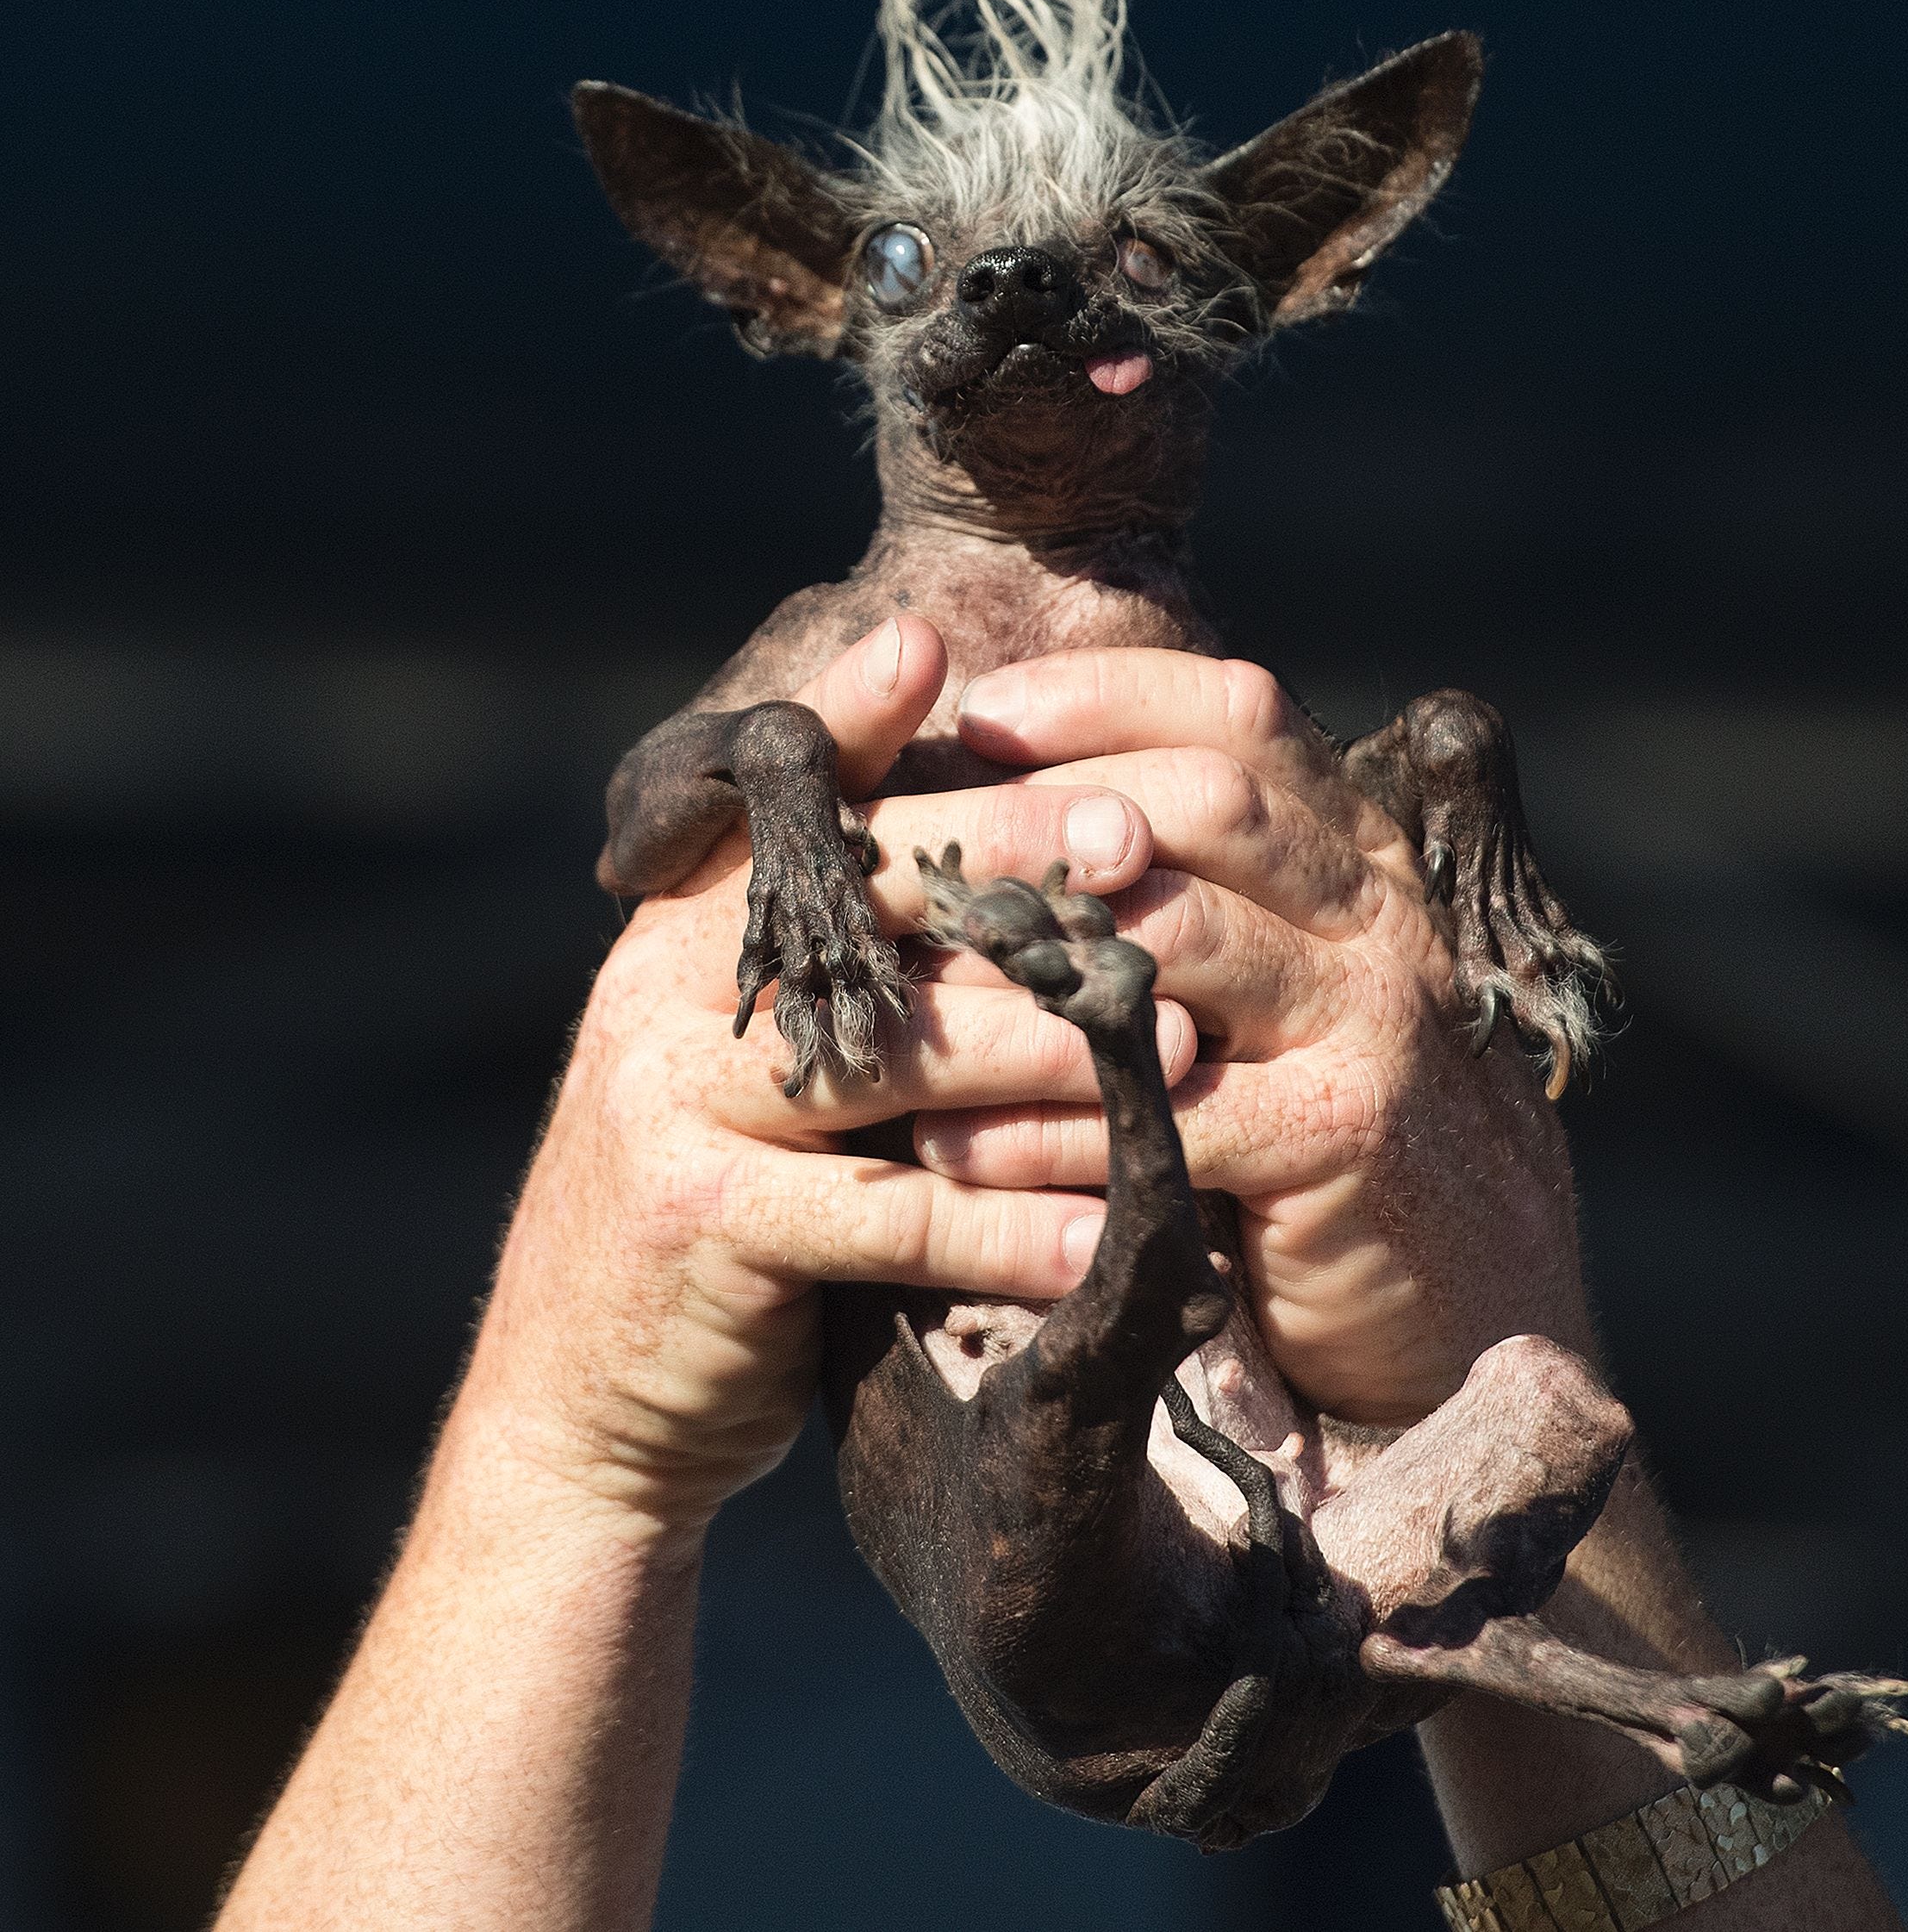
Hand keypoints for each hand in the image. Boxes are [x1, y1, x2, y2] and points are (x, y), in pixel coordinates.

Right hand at [460, 616, 1190, 1541]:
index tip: (939, 651)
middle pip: (860, 902)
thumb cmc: (722, 1197)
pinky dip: (1007, 1228)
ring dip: (1051, 1054)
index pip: (780, 796)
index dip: (854, 718)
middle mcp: (664, 988)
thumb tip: (1008, 859)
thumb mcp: (764, 1057)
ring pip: (895, 1055)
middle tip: (1143, 847)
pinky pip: (888, 1216)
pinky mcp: (700, 1222)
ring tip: (1184, 1044)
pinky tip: (1105, 1233)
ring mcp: (672, 1100)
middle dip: (1010, 864)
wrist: (578, 1400)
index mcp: (683, 924)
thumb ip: (847, 959)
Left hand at [913, 650, 1595, 1424]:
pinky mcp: (1344, 1136)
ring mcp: (1375, 1019)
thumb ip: (1194, 897)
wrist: (1467, 1307)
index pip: (1243, 716)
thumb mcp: (1276, 991)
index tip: (978, 710)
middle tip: (922, 842)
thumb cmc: (1322, 1132)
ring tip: (908, 985)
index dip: (1107, 696)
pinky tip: (955, 1146)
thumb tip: (1007, 807)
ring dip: (1029, 957)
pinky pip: (1170, 1107)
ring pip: (1185, 936)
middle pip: (1211, 800)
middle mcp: (1380, 915)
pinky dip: (1048, 1127)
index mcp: (1358, 857)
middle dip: (1046, 808)